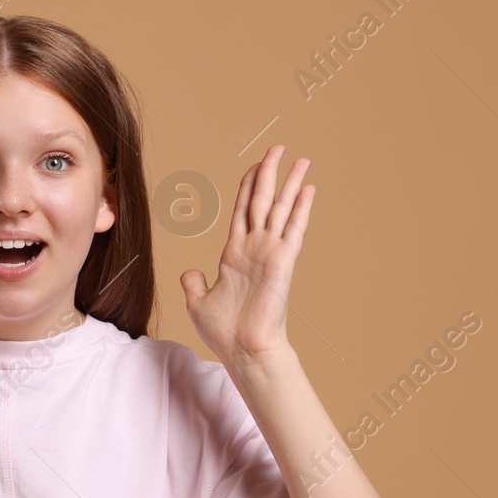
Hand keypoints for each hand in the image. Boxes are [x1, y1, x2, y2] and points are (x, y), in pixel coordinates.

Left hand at [180, 145, 314, 366]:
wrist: (242, 349)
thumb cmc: (224, 332)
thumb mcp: (199, 302)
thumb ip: (195, 284)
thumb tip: (189, 273)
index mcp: (234, 254)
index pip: (242, 211)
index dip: (248, 186)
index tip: (255, 165)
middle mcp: (254, 248)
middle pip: (262, 201)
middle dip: (269, 173)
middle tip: (278, 147)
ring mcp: (270, 253)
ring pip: (280, 208)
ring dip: (289, 182)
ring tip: (301, 158)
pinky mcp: (283, 261)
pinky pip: (293, 228)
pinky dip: (301, 207)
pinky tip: (308, 188)